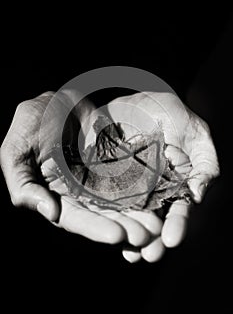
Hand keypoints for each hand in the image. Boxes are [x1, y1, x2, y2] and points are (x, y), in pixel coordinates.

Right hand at [0, 91, 158, 246]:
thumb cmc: (29, 125)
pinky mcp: (113, 162)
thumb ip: (24, 186)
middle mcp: (78, 192)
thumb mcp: (15, 153)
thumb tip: (49, 213)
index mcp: (55, 195)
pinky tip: (158, 195)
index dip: (94, 227)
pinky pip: (130, 174)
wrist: (55, 101)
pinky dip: (143, 186)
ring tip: (157, 224)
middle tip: (146, 235)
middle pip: (103, 214)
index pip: (74, 218)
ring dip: (137, 212)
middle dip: (124, 225)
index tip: (116, 236)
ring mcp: (98, 178)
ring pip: (120, 199)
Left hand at [107, 91, 219, 261]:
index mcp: (175, 183)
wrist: (138, 99)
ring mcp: (128, 184)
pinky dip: (104, 211)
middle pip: (153, 219)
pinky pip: (104, 195)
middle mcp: (152, 189)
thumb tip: (198, 196)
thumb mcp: (196, 133)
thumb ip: (204, 163)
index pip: (179, 209)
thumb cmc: (172, 114)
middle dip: (152, 239)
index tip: (172, 239)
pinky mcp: (106, 175)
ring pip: (129, 214)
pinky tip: (102, 225)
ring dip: (128, 232)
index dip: (177, 225)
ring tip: (128, 251)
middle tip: (148, 255)